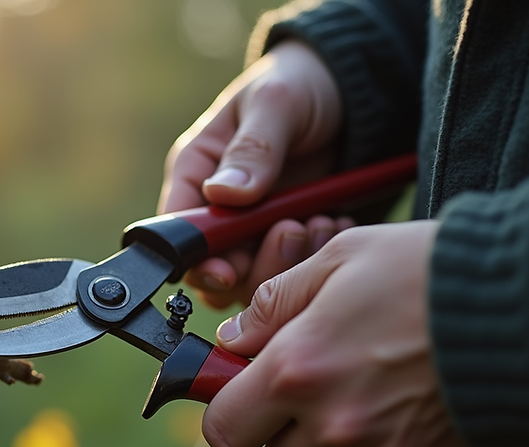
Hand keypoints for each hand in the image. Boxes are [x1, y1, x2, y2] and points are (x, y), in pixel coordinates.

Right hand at [159, 40, 348, 307]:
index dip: (196, 260)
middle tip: (293, 229)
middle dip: (254, 264)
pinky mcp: (285, 240)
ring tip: (321, 222)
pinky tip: (334, 223)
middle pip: (213, 271)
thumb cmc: (299, 85)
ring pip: (253, 280)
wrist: (352, 92)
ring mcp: (251, 230)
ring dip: (289, 263)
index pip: (176, 234)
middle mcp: (216, 210)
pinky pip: (291, 273)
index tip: (228, 269)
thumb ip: (253, 149)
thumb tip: (223, 195)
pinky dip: (314, 259)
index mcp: (195, 173)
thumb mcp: (276, 103)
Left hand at [205, 221, 478, 446]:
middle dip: (284, 428)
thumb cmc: (422, 269)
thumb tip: (235, 338)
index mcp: (297, 370)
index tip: (242, 389)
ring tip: (363, 391)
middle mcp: (334, 421)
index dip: (229, 409)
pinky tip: (400, 405)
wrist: (518, 299)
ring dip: (334, 443)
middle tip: (310, 385)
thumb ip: (274, 304)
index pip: (226, 428)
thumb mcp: (335, 261)